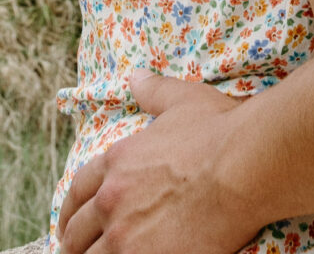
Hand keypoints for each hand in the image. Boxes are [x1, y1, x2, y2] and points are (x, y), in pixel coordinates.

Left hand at [58, 74, 258, 253]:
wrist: (244, 165)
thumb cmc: (218, 131)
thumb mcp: (183, 100)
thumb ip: (154, 91)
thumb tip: (135, 76)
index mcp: (116, 162)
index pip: (78, 191)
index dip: (70, 210)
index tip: (69, 223)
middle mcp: (112, 200)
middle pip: (76, 233)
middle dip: (73, 245)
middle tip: (75, 253)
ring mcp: (125, 237)